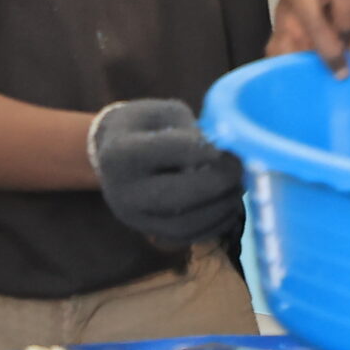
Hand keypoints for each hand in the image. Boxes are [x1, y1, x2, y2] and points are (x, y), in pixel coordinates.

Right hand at [88, 99, 244, 245]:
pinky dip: (216, 223)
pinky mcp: (149, 233)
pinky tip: (228, 204)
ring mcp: (134, 218)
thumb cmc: (144, 126)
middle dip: (219, 183)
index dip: (207, 149)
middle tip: (241, 168)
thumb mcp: (163, 113)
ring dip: (222, 206)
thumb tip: (227, 151)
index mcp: (121, 152)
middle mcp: (122, 191)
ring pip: (186, 223)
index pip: (170, 152)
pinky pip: (188, 237)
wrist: (109, 154)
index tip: (229, 145)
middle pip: (178, 196)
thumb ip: (192, 130)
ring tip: (239, 186)